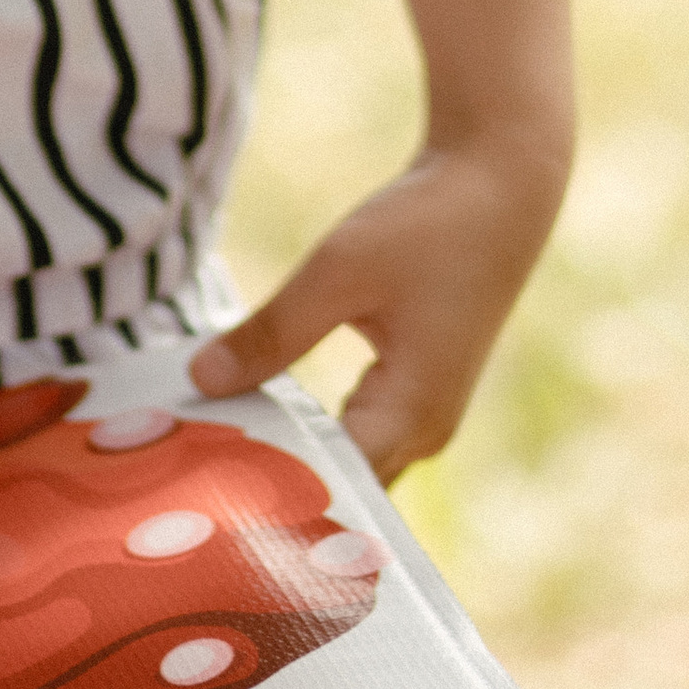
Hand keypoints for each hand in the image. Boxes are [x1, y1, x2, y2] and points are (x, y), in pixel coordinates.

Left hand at [188, 131, 568, 481]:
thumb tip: (201, 382)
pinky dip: (309, 436)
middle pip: (338, 490)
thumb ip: (271, 333)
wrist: (499, 190)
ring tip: (210, 464)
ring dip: (288, 462)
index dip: (266, 497)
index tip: (200, 497)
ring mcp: (425, 419)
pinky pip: (357, 439)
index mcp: (410, 414)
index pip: (329, 490)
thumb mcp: (338, 271)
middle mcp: (423, 433)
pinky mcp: (417, 396)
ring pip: (346, 466)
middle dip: (270, 489)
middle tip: (189, 488)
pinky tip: (255, 424)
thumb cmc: (427, 227)